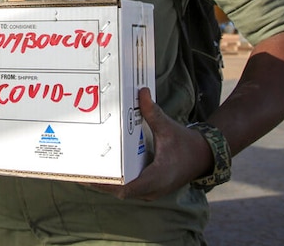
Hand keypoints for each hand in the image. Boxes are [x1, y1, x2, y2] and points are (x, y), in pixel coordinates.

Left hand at [89, 88, 211, 200]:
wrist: (203, 156)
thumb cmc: (186, 143)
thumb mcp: (168, 127)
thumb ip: (153, 112)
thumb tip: (142, 92)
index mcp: (158, 176)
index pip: (129, 188)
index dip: (109, 185)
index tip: (92, 178)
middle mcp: (153, 189)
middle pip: (121, 191)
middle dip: (101, 183)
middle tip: (80, 171)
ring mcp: (152, 191)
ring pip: (124, 192)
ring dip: (107, 184)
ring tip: (86, 172)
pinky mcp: (151, 188)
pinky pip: (130, 189)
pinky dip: (116, 182)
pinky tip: (103, 172)